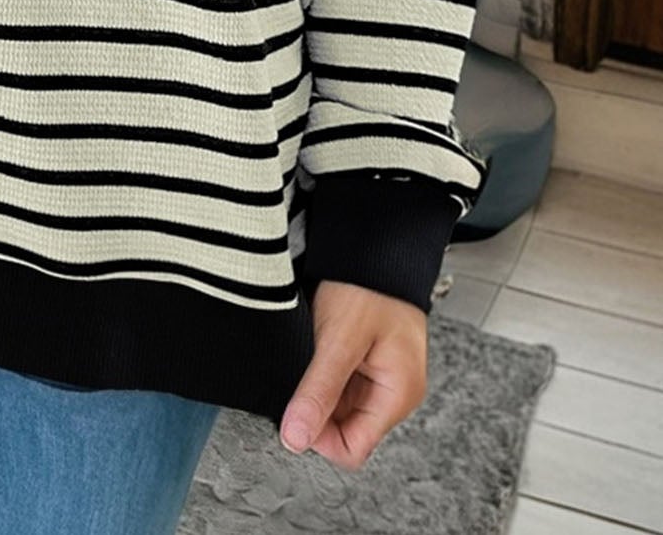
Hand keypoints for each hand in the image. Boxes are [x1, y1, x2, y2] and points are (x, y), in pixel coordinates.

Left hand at [279, 280, 426, 466]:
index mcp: (398, 394)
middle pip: (345, 429)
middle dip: (317, 410)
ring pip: (338, 407)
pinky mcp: (367, 361)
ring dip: (317, 390)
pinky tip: (313, 350)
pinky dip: (320, 374)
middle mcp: (393, 392)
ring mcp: (380, 377)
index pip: (354, 449)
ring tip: (308, 357)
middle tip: (297, 377)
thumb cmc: (369, 283)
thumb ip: (318, 391)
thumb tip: (295, 438)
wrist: (376, 243)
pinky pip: (339, 384)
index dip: (319, 438)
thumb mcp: (340, 339)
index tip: (294, 411)